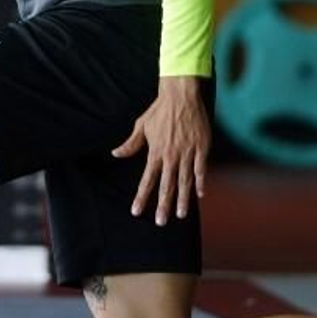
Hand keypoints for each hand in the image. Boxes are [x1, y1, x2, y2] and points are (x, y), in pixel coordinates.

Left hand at [112, 76, 210, 225]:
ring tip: (180, 215)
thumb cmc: (159, 110)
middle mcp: (171, 155)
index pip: (147, 179)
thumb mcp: (142, 126)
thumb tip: (115, 153)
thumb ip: (131, 143)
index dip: (142, 196)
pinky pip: (200, 168)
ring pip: (184, 181)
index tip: (137, 211)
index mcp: (155, 152)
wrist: (181, 95)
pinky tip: (199, 195)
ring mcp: (187, 152)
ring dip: (182, 199)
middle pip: (167, 185)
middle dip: (163, 205)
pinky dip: (200, 182)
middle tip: (161, 222)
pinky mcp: (201, 147)